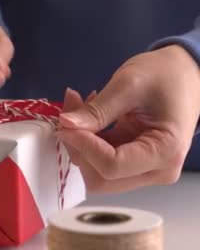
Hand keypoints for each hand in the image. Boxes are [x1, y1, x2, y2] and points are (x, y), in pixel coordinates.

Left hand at [56, 45, 199, 193]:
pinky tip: (88, 115)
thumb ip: (97, 110)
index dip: (82, 146)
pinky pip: (101, 161)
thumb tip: (65, 125)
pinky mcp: (134, 164)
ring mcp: (146, 170)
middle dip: (78, 147)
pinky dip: (87, 141)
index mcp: (165, 151)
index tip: (65, 123)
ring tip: (79, 107)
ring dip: (80, 143)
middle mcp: (158, 170)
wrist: (184, 73)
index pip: (112, 165)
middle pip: (102, 177)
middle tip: (69, 111)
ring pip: (97, 172)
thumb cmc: (165, 75)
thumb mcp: (128, 85)